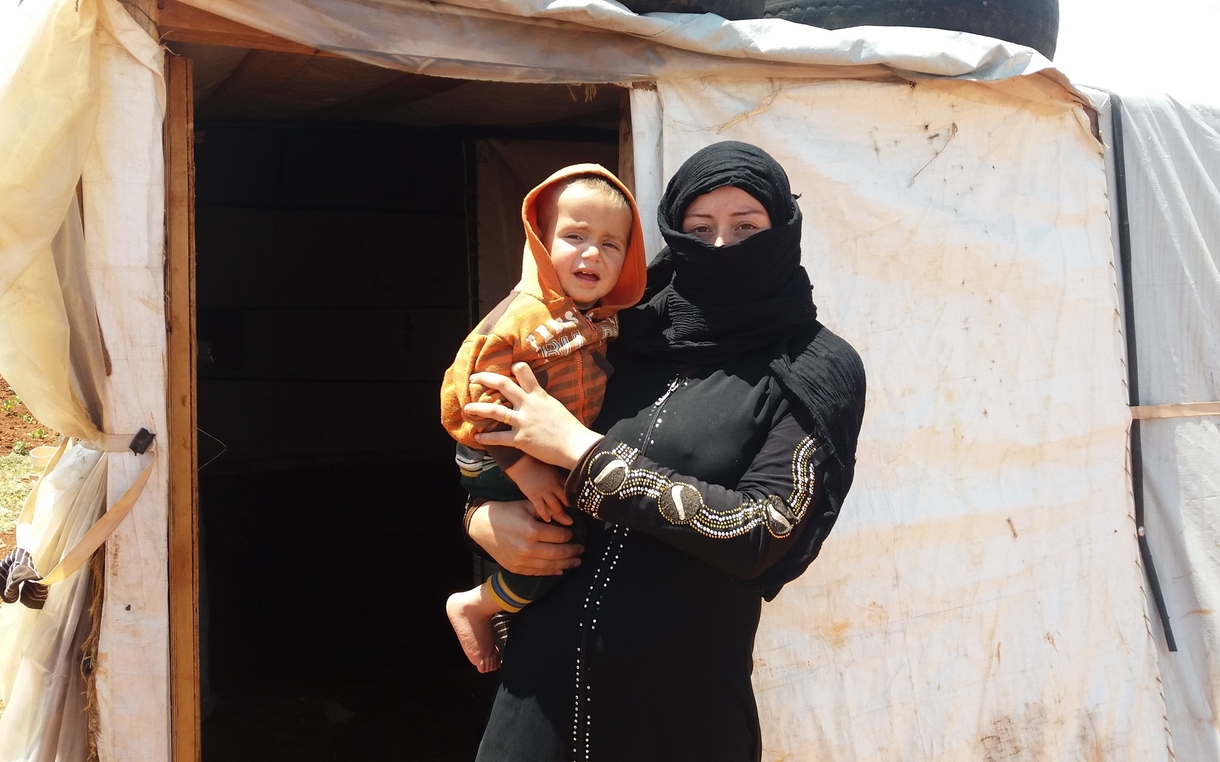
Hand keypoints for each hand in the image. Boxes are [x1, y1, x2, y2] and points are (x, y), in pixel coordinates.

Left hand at [465, 363, 602, 469]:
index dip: (514, 368)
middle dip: (485, 379)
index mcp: (539, 395)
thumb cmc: (569, 428)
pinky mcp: (521, 439)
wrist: (575, 446)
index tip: (506, 367)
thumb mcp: (555, 406)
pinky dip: (486, 437)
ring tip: (467, 408)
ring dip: (478, 409)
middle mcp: (529, 404)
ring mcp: (524, 421)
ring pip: (495, 411)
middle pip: (503, 385)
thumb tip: (534, 396)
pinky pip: (499, 437)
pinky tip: (477, 436)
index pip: (524, 372)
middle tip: (473, 378)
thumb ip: (541, 400)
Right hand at [468, 499, 583, 575]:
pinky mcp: (516, 569)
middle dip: (573, 552)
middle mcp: (527, 548)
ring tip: (577, 562)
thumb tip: (569, 519)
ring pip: (550, 566)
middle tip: (582, 550)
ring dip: (566, 564)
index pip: (559, 536)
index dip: (569, 535)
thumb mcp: (526, 506)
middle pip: (558, 553)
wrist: (482, 527)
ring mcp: (522, 561)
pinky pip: (538, 573)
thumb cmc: (506, 512)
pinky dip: (551, 572)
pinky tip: (560, 570)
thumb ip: (548, 512)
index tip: (573, 533)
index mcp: (531, 530)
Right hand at [505, 454, 572, 524]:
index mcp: (558, 478)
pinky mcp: (534, 496)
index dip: (573, 497)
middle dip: (568, 507)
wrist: (522, 463)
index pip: (569, 490)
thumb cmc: (536, 463)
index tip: (576, 502)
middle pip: (565, 500)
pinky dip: (545, 515)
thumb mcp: (551, 468)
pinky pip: (541, 508)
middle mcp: (553, 486)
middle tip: (572, 514)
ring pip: (555, 506)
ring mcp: (544, 492)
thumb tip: (567, 482)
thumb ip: (558, 477)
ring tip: (562, 517)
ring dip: (559, 513)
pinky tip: (548, 520)